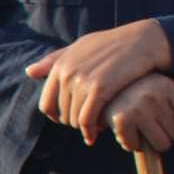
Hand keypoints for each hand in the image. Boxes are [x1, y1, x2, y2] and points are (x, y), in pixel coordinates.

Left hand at [26, 20, 173, 145]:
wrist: (144, 40)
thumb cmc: (113, 44)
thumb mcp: (82, 47)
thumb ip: (55, 59)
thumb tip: (29, 72)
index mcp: (61, 65)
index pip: (47, 104)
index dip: (58, 117)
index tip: (72, 120)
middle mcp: (68, 73)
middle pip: (61, 114)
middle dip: (73, 122)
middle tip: (87, 126)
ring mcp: (83, 80)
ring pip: (74, 118)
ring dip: (83, 128)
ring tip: (95, 128)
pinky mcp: (101, 88)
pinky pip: (87, 119)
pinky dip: (90, 130)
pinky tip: (97, 133)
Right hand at [102, 74, 173, 158]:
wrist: (101, 88)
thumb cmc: (136, 95)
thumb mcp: (159, 93)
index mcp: (170, 87)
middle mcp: (156, 94)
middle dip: (165, 135)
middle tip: (151, 122)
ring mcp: (139, 106)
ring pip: (160, 144)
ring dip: (150, 142)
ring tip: (139, 126)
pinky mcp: (122, 118)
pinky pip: (135, 147)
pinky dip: (130, 144)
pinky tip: (124, 129)